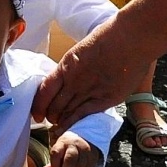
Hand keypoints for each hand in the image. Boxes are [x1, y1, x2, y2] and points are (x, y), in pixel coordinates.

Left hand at [32, 16, 156, 135]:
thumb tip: (70, 75)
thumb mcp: (83, 51)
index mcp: (66, 66)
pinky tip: (68, 128)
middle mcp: (74, 81)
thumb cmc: (109, 38)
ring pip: (68, 112)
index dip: (38, 105)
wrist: (130, 39)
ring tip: (58, 126)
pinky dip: (74, 123)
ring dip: (61, 120)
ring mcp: (89, 91)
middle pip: (54, 105)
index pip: (44, 91)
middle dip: (50, 114)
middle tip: (49, 119)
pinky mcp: (106, 99)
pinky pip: (84, 114)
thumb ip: (75, 67)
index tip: (36, 112)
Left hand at [44, 132, 100, 166]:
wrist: (85, 138)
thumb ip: (53, 161)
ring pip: (79, 166)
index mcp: (63, 142)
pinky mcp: (93, 157)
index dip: (55, 164)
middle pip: (70, 159)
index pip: (56, 153)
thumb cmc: (68, 147)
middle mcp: (75, 144)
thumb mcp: (59, 149)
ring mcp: (85, 150)